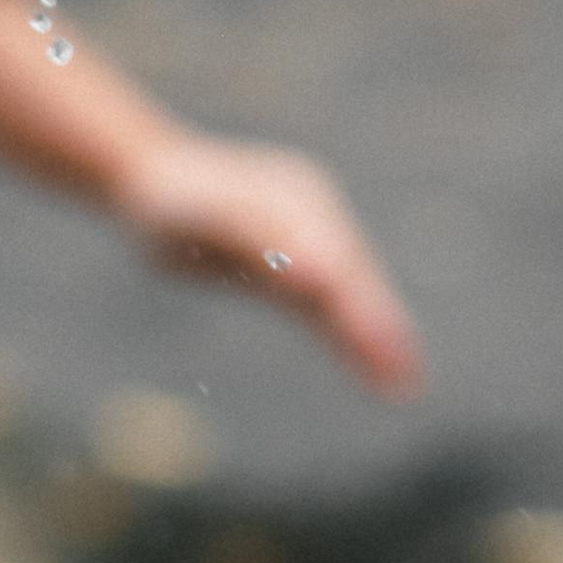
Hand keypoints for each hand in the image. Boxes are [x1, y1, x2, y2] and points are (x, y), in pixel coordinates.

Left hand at [117, 128, 424, 398]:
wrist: (156, 180)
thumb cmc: (169, 202)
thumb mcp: (194, 215)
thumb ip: (250, 236)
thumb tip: (313, 278)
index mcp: (294, 200)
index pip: (335, 260)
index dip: (359, 304)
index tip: (378, 343)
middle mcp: (314, 215)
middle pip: (354, 277)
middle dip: (379, 326)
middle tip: (405, 377)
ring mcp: (313, 236)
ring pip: (351, 292)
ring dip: (379, 335)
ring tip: (406, 383)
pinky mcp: (300, 263)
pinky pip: (331, 303)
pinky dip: (354, 334)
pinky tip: (375, 369)